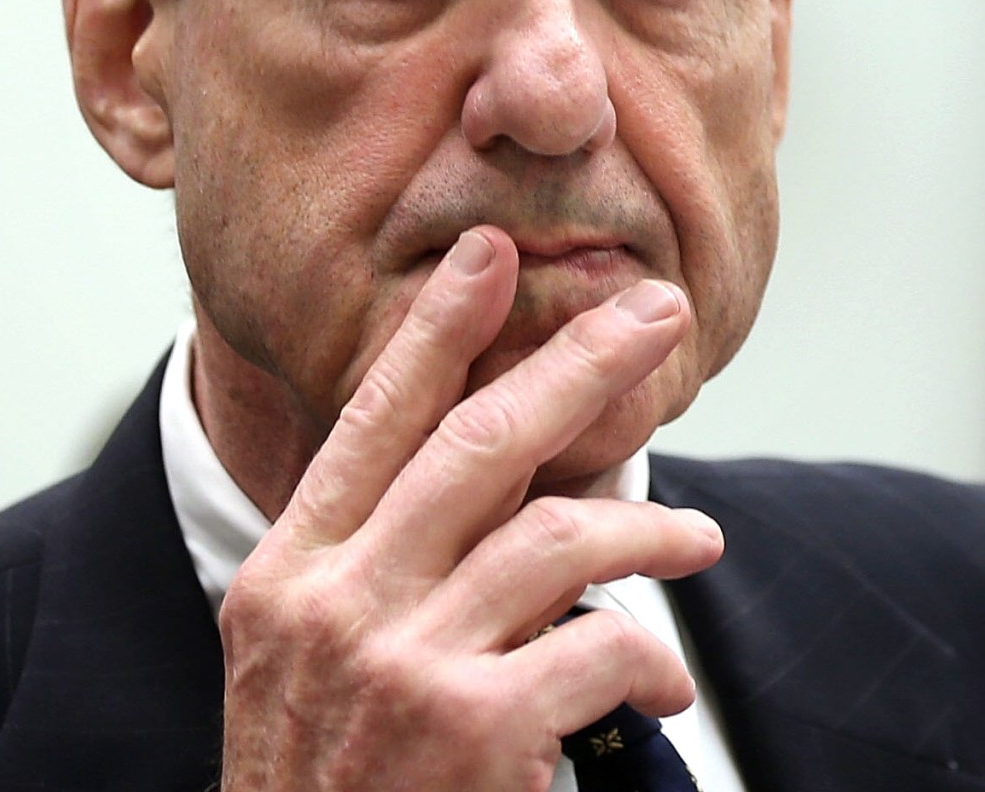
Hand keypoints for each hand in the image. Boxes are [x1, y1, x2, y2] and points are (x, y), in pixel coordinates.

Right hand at [215, 226, 725, 789]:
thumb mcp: (306, 671)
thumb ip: (377, 574)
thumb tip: (499, 482)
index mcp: (288, 579)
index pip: (371, 425)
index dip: (436, 331)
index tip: (490, 255)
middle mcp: (334, 608)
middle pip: (480, 441)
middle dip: (582, 362)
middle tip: (657, 313)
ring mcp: (402, 666)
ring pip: (559, 534)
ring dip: (648, 525)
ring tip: (697, 538)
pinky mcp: (474, 729)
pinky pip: (602, 641)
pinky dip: (650, 657)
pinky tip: (662, 687)